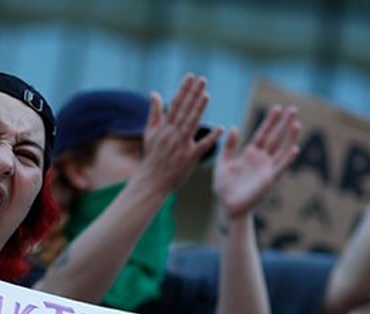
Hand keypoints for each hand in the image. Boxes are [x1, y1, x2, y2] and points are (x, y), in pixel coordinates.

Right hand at [138, 73, 222, 192]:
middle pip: (184, 111)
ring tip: (207, 95)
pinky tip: (220, 128)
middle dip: (193, 94)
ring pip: (191, 125)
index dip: (183, 90)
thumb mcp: (149, 133)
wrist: (151, 181)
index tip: (191, 76)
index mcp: (164, 128)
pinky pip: (202, 147)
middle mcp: (172, 135)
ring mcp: (180, 146)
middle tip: (203, 79)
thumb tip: (155, 92)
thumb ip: (154, 112)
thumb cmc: (152, 157)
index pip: (175, 104)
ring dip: (199, 110)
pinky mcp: (188, 158)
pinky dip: (211, 138)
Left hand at [213, 104, 300, 219]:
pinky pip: (280, 167)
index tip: (277, 108)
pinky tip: (295, 149)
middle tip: (293, 108)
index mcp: (250, 153)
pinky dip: (288, 158)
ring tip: (297, 124)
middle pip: (275, 137)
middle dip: (283, 123)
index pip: (262, 133)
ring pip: (281, 149)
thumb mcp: (222, 164)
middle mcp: (261, 159)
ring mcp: (267, 168)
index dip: (269, 121)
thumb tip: (234, 127)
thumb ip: (229, 147)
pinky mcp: (269, 179)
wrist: (228, 206)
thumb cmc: (224, 187)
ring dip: (290, 137)